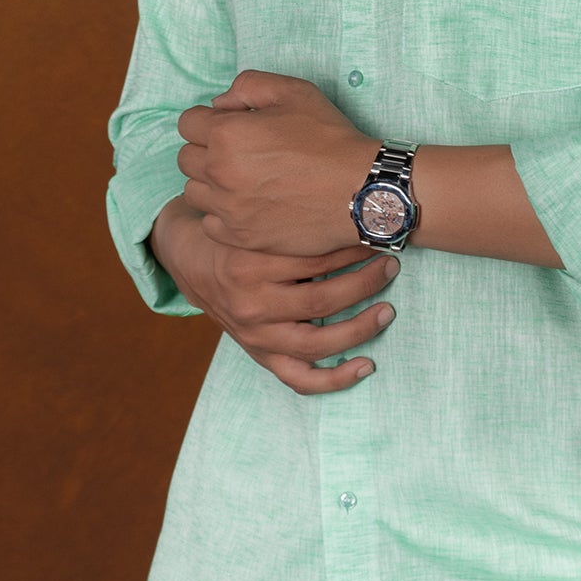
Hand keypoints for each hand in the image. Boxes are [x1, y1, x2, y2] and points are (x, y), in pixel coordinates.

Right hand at [150, 197, 398, 394]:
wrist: (189, 257)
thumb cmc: (233, 229)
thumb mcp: (253, 215)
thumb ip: (291, 217)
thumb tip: (351, 201)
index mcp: (248, 262)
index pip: (315, 259)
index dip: (353, 249)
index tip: (378, 236)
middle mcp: (250, 303)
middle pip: (321, 299)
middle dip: (365, 282)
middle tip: (391, 265)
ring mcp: (255, 335)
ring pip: (317, 342)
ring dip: (360, 327)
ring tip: (386, 310)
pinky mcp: (259, 354)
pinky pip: (299, 378)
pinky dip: (335, 379)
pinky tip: (366, 365)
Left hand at [177, 70, 376, 256]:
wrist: (360, 190)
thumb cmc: (330, 139)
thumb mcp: (295, 91)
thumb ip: (249, 85)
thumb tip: (220, 103)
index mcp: (226, 133)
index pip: (188, 123)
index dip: (210, 121)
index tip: (232, 127)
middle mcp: (219, 171)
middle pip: (186, 158)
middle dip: (207, 151)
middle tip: (241, 153)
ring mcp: (228, 208)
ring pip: (193, 192)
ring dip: (211, 184)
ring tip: (244, 180)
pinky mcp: (240, 236)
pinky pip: (210, 224)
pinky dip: (223, 215)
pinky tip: (248, 205)